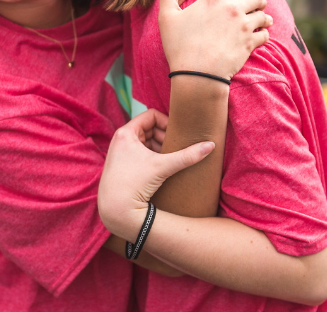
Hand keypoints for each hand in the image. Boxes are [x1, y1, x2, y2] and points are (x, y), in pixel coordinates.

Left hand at [98, 109, 213, 240]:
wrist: (115, 210)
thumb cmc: (135, 184)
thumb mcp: (163, 167)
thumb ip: (187, 156)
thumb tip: (211, 145)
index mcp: (126, 132)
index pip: (151, 115)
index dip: (166, 122)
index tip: (178, 135)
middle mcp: (120, 139)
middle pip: (149, 128)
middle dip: (165, 136)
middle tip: (178, 146)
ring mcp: (120, 152)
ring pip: (145, 142)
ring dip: (160, 147)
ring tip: (172, 156)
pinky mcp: (123, 165)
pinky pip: (141, 153)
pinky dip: (153, 156)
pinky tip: (163, 166)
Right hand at [158, 0, 271, 79]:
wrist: (197, 74)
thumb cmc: (179, 45)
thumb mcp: (166, 17)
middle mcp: (232, 9)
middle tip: (257, 0)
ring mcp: (243, 27)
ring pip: (263, 15)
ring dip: (264, 16)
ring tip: (263, 19)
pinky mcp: (249, 44)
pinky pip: (265, 34)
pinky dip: (264, 34)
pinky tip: (260, 35)